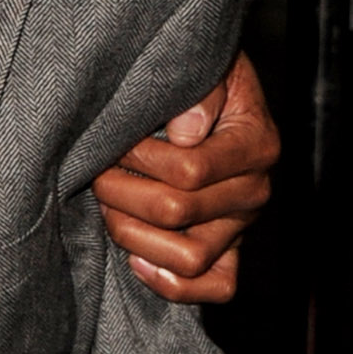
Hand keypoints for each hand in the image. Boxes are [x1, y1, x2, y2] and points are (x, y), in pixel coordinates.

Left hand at [94, 50, 278, 306]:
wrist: (207, 89)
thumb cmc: (195, 76)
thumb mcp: (200, 64)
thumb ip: (198, 90)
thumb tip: (187, 129)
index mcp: (255, 143)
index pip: (189, 170)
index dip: (139, 157)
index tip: (114, 136)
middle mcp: (254, 190)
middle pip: (176, 212)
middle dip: (120, 190)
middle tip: (97, 169)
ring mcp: (241, 226)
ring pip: (187, 257)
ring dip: (132, 233)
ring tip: (109, 204)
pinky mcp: (229, 252)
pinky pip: (215, 288)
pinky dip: (170, 282)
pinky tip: (135, 256)